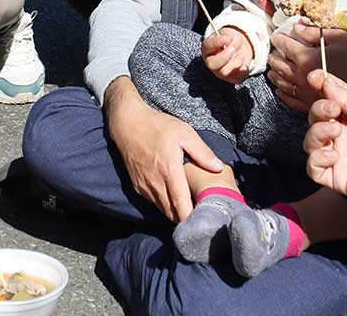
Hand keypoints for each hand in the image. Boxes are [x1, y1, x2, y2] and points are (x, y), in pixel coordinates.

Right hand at [104, 78, 223, 221]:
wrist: (127, 123)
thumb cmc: (157, 126)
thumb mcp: (184, 132)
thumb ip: (202, 152)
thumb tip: (219, 168)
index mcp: (169, 170)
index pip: (181, 203)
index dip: (191, 218)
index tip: (203, 223)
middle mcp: (155, 182)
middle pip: (172, 213)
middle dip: (186, 219)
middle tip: (202, 218)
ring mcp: (144, 186)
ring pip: (163, 210)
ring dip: (175, 214)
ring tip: (191, 212)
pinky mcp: (138, 186)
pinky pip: (153, 202)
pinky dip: (164, 206)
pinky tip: (174, 200)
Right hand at [202, 28, 253, 83]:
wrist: (240, 48)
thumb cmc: (230, 41)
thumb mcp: (228, 34)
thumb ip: (226, 37)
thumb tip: (226, 41)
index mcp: (208, 49)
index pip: (207, 46)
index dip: (216, 43)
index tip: (225, 39)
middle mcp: (212, 63)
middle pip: (213, 65)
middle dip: (225, 56)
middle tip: (233, 48)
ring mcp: (221, 73)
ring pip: (226, 72)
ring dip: (237, 60)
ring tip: (241, 53)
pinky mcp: (232, 78)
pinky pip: (238, 77)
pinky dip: (244, 68)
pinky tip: (243, 62)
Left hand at [268, 24, 346, 111]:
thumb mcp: (340, 38)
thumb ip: (315, 32)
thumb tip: (297, 26)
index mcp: (306, 57)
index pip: (284, 45)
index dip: (279, 38)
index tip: (277, 35)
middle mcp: (301, 75)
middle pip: (279, 64)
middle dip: (274, 56)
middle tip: (274, 51)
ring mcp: (305, 92)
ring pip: (281, 82)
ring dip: (275, 73)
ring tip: (273, 68)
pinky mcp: (312, 104)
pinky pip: (290, 99)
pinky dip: (283, 92)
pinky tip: (281, 89)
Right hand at [304, 70, 346, 203]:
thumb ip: (344, 96)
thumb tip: (321, 79)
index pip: (327, 99)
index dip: (319, 87)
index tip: (315, 77)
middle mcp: (340, 134)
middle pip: (314, 118)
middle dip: (318, 110)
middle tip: (333, 109)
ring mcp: (337, 155)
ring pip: (309, 142)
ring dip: (317, 133)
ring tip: (335, 132)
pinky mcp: (335, 176)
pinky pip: (313, 168)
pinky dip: (317, 159)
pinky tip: (334, 156)